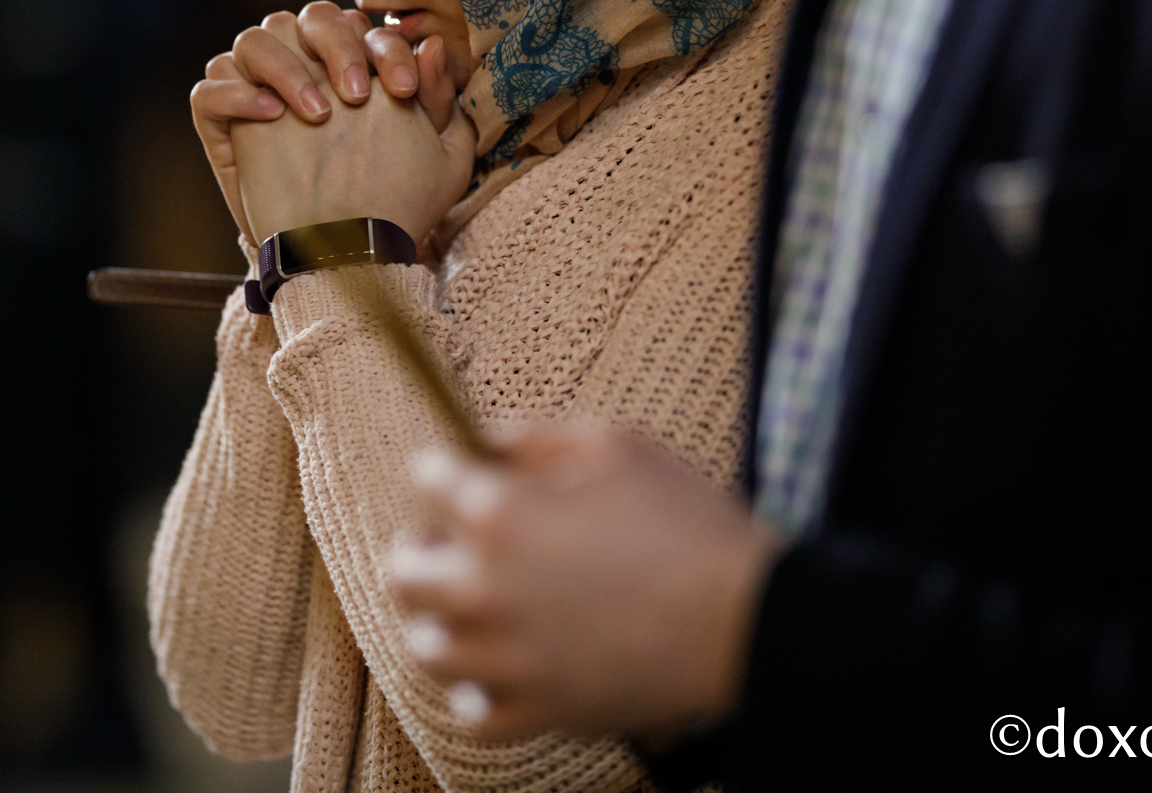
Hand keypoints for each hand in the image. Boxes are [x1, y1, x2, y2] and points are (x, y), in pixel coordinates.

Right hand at [190, 1, 457, 240]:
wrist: (342, 253)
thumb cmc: (394, 200)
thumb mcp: (437, 159)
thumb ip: (438, 100)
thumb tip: (435, 46)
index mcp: (355, 61)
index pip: (365, 29)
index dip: (387, 50)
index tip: (406, 90)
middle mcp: (305, 65)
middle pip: (310, 19)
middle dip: (338, 46)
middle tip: (359, 96)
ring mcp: (259, 89)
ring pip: (255, 40)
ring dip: (287, 66)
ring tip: (317, 114)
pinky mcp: (221, 122)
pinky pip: (210, 89)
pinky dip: (236, 94)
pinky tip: (271, 115)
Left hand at [389, 425, 779, 743]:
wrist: (748, 617)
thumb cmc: (688, 521)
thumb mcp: (616, 445)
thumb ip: (536, 436)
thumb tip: (486, 442)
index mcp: (501, 514)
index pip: (428, 482)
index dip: (443, 468)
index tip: (456, 471)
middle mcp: (488, 588)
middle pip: (403, 572)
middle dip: (420, 546)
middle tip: (448, 541)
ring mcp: (511, 657)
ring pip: (428, 648)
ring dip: (440, 620)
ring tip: (469, 606)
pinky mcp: (542, 709)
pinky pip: (472, 715)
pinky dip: (474, 693)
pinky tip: (497, 669)